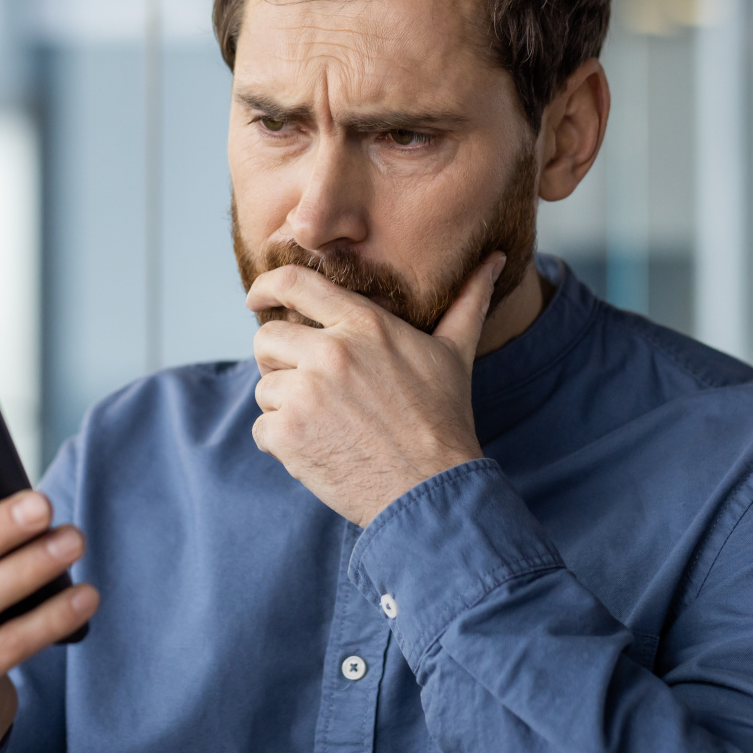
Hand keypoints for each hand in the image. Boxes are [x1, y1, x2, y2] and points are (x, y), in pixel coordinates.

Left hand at [246, 254, 505, 526]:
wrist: (431, 491)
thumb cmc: (444, 421)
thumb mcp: (454, 354)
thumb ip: (467, 301)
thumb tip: (495, 260)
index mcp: (363, 325)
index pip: (295, 283)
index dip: (266, 287)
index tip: (257, 299)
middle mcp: (329, 352)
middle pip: (267, 339)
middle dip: (280, 362)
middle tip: (312, 389)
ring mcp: (305, 393)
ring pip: (264, 387)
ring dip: (285, 407)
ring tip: (329, 426)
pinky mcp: (288, 434)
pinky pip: (261, 429)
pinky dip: (281, 444)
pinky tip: (319, 450)